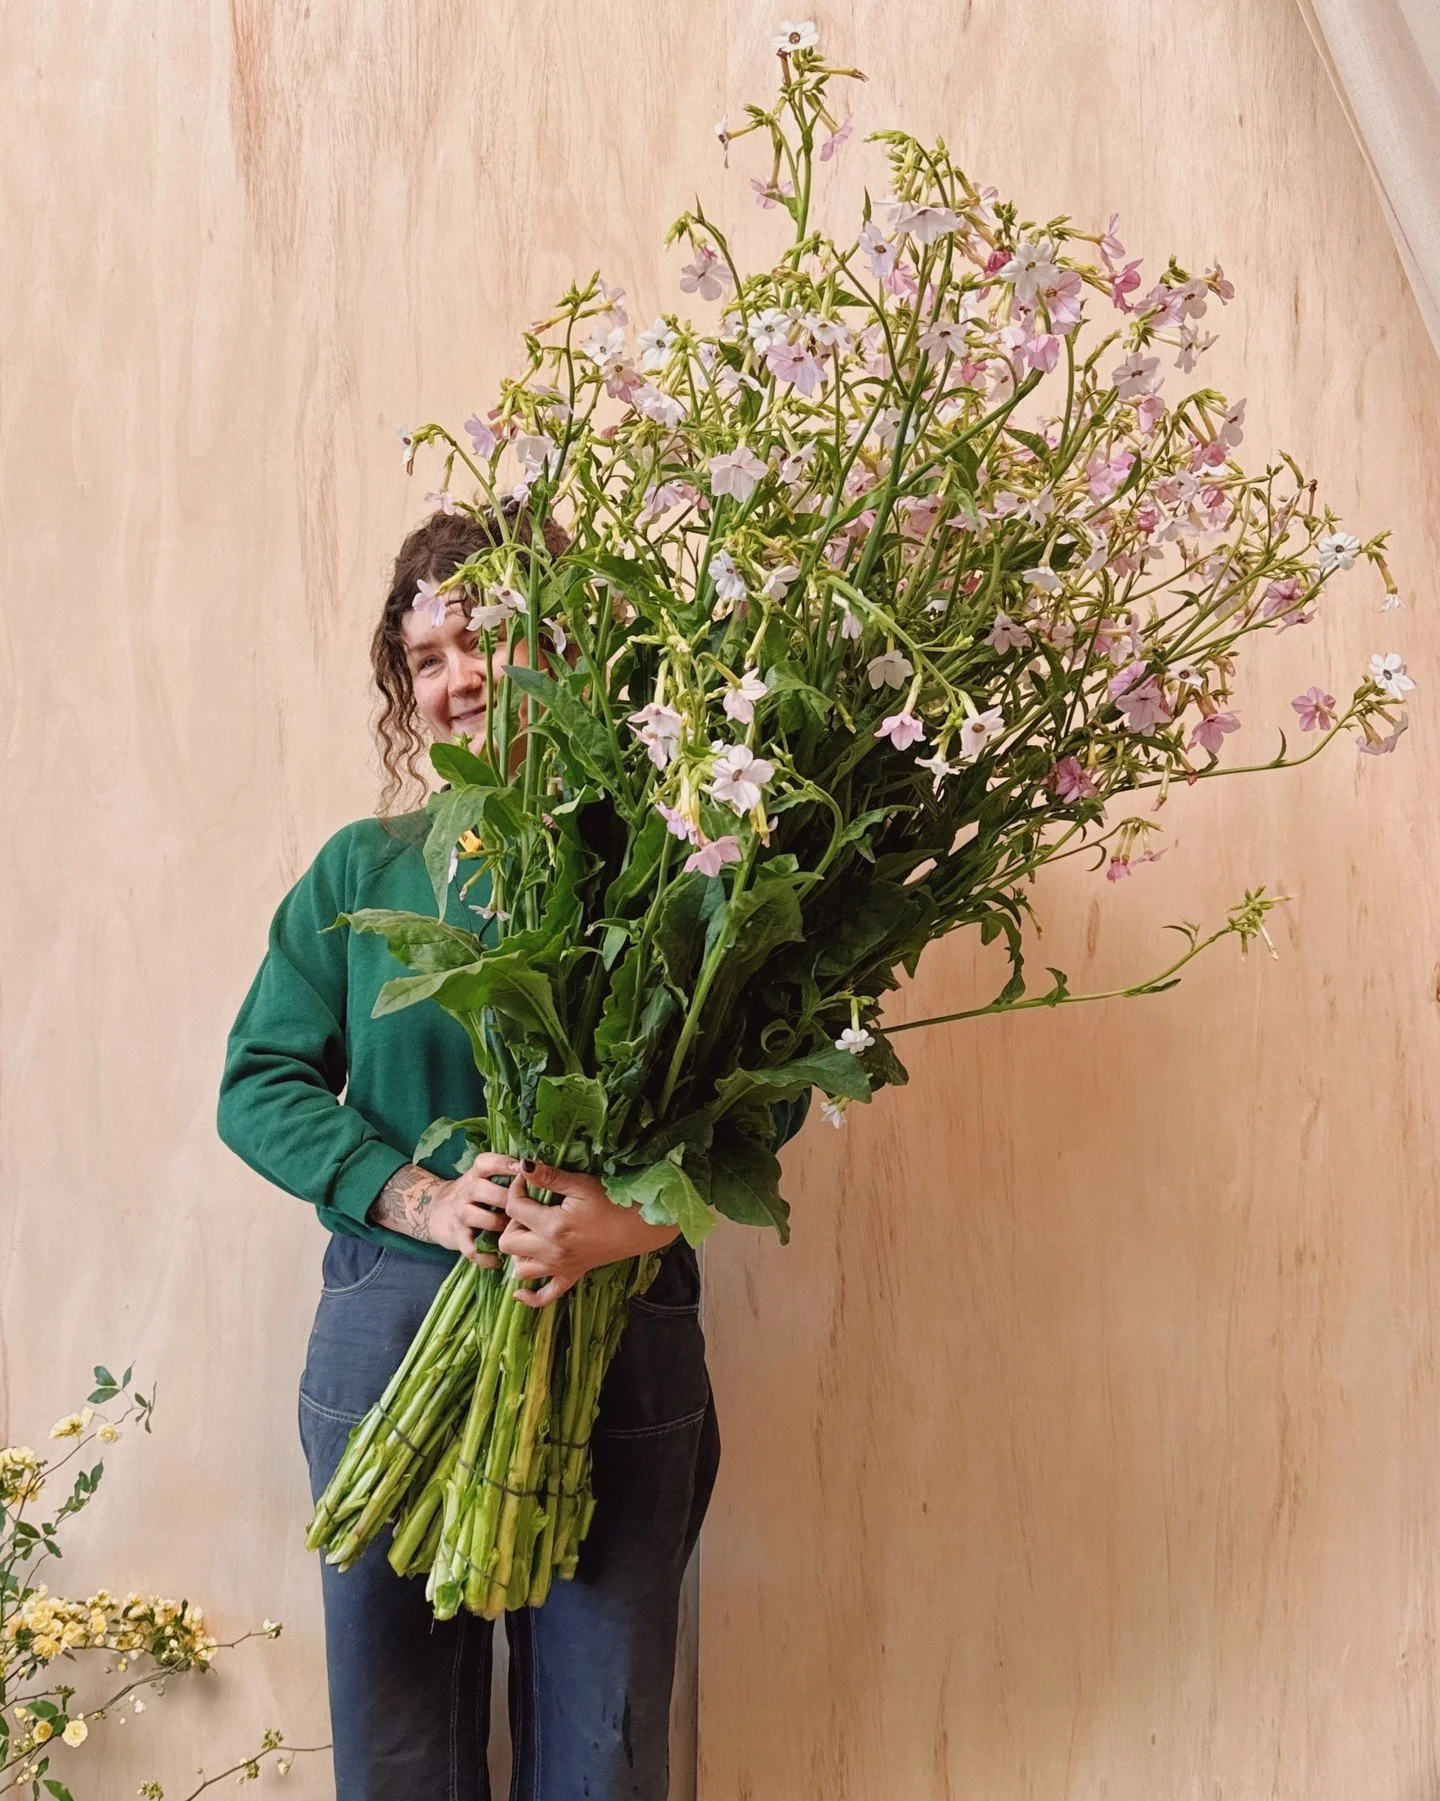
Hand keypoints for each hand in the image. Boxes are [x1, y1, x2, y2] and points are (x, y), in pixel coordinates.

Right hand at [367, 1156, 515, 1267]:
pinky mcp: (457, 1237)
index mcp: (475, 1174)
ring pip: (472, 1215)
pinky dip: (484, 1256)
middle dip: (504, 1197)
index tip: (522, 1167)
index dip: (503, 1163)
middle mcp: (465, 1192)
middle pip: (479, 1189)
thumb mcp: (484, 1179)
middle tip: (525, 1204)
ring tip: (514, 1230)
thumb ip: (507, 1176)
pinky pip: (469, 1247)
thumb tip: (542, 1173)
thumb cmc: (475, 1195)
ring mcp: (459, 1215)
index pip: (485, 1162)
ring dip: (496, 1223)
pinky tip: (500, 1259)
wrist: (437, 1212)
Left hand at [498, 1158, 681, 1307]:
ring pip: (520, 1269)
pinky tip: (521, 1291)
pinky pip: (545, 1296)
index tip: (526, 1179)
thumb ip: (550, 1177)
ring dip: (519, 1252)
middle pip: (508, 1242)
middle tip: (530, 1206)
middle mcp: (552, 1252)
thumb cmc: (614, 1201)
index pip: (515, 1208)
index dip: (516, 1189)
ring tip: (531, 1233)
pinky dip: (530, 1296)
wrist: (642, 1225)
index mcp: (553, 1227)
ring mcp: (561, 1267)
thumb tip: (523, 1165)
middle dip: (512, 1221)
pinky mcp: (572, 1275)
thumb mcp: (581, 1184)